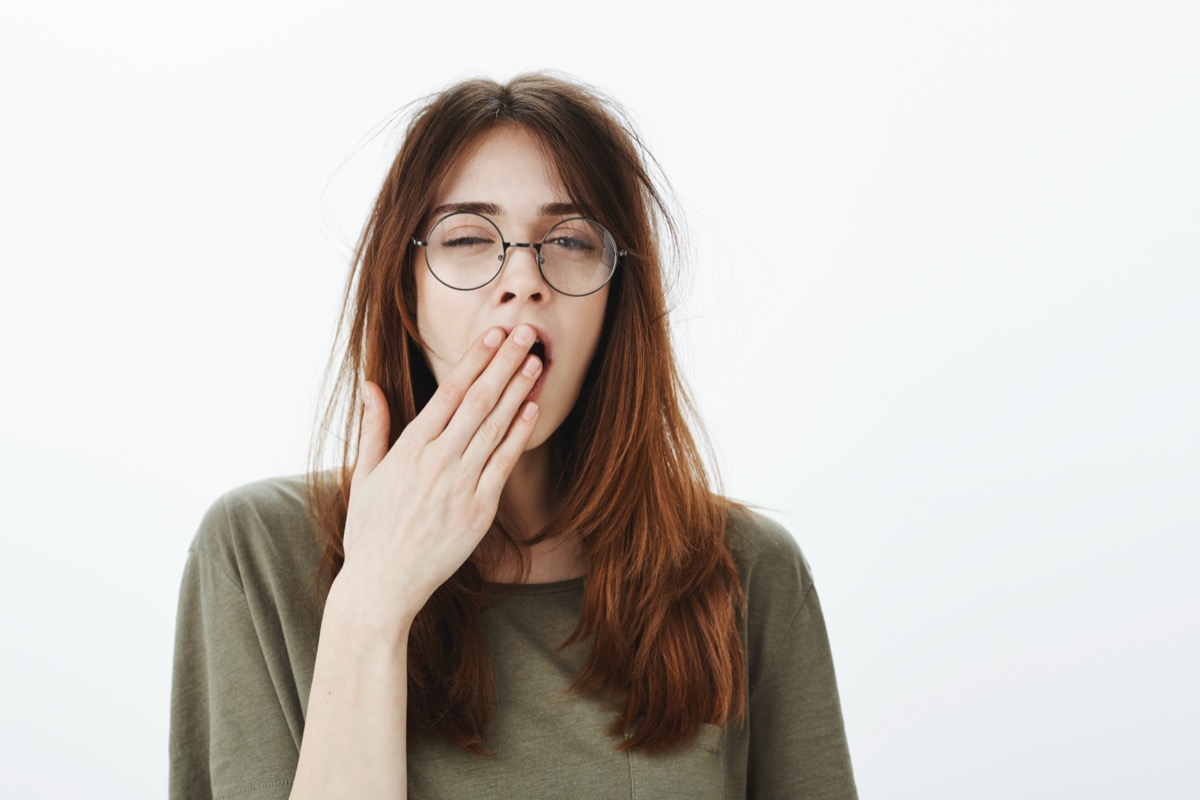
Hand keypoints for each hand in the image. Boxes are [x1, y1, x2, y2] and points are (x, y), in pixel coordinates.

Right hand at [334, 324, 542, 632]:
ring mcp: (459, 486)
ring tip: (536, 362)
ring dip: (517, 391)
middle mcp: (435, 462)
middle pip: (477, 402)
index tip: (492, 333)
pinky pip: (503, 465)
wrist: (381, 587)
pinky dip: (518, 435)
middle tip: (524, 332)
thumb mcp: (363, 476)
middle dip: (503, 363)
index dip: (474, 360)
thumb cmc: (370, 532)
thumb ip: (374, 428)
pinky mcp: (478, 511)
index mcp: (408, 450)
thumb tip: (370, 384)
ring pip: (494, 428)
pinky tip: (532, 410)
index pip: (448, 393)